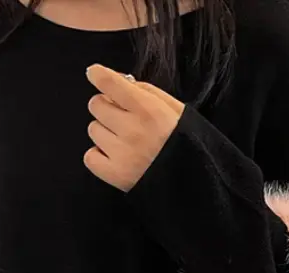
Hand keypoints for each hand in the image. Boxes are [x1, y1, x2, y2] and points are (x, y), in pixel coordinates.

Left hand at [84, 64, 184, 191]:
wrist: (198, 182)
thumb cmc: (187, 144)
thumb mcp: (177, 110)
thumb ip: (147, 92)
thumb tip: (122, 82)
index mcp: (149, 111)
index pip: (109, 82)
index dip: (98, 75)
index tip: (95, 74)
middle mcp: (132, 130)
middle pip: (96, 105)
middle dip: (107, 107)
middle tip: (122, 118)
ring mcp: (121, 154)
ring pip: (93, 130)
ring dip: (105, 132)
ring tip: (125, 142)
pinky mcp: (115, 175)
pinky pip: (90, 157)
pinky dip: (99, 156)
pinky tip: (116, 157)